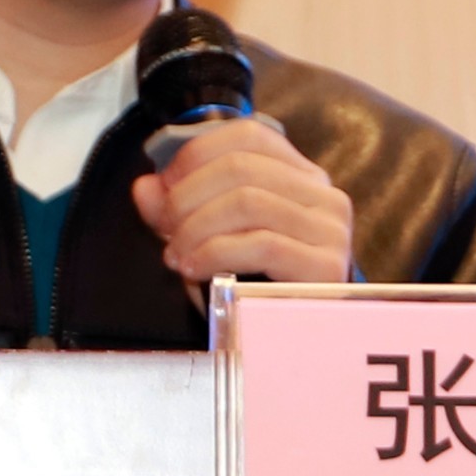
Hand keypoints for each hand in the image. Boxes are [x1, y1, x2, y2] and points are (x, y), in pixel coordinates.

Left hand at [131, 117, 353, 298]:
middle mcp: (322, 194)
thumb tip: (145, 188)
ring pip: (248, 201)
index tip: (165, 185)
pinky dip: (216, 253)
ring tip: (177, 254)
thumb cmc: (255, 282)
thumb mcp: (213, 234)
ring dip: (197, 227)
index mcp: (299, 175)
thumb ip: (180, 207)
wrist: (296, 339)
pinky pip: (262, 244)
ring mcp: (330, 228)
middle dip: (188, 196)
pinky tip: (195, 269)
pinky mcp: (328, 266)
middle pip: (241, 167)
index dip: (198, 153)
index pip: (249, 136)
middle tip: (165, 227)